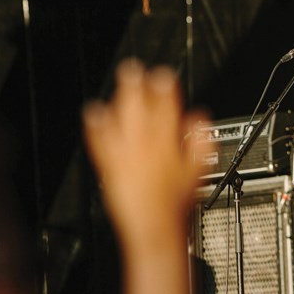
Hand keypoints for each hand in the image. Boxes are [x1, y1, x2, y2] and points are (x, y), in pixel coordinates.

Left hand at [83, 58, 211, 241]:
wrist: (153, 226)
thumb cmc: (176, 203)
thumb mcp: (198, 171)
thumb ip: (201, 143)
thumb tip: (200, 122)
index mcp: (168, 144)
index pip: (168, 109)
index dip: (166, 89)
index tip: (163, 75)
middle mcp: (145, 145)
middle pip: (139, 108)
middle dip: (136, 86)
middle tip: (133, 68)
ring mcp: (125, 154)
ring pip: (120, 120)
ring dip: (117, 100)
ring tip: (116, 86)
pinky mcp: (110, 166)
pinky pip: (99, 141)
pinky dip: (96, 126)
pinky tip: (93, 113)